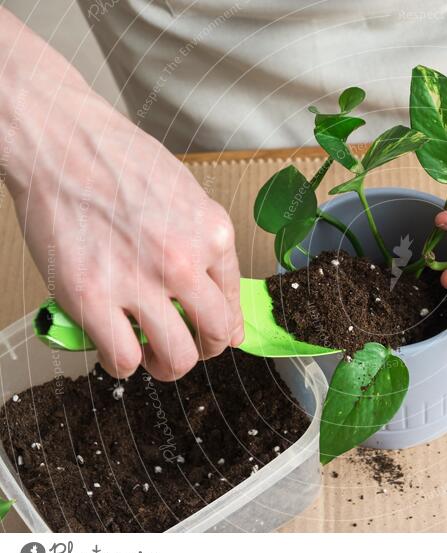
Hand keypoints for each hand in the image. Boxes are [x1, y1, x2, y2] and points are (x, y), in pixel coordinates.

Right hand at [5, 65, 242, 379]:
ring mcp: (138, 281)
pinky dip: (124, 364)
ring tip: (153, 354)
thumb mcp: (186, 194)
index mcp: (212, 234)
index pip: (234, 302)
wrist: (58, 140)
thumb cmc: (118, 160)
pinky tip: (118, 348)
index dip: (225, 325)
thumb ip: (205, 243)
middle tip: (188, 347)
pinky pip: (123, 359)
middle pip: (215, 335)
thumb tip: (221, 294)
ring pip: (176, 358)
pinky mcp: (92, 296)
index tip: (214, 333)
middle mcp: (184, 261)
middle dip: (205, 349)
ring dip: (168, 365)